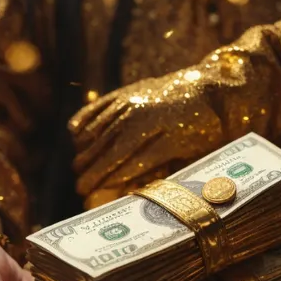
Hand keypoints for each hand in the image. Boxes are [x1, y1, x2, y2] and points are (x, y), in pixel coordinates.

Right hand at [69, 76, 221, 196]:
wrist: (206, 87)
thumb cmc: (204, 129)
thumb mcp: (196, 152)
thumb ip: (172, 169)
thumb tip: (144, 192)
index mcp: (171, 135)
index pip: (136, 162)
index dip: (114, 179)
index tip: (97, 193)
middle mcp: (149, 116)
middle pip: (115, 147)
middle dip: (95, 170)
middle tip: (79, 188)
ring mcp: (136, 101)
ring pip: (104, 128)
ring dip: (87, 150)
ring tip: (76, 168)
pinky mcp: (128, 91)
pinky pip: (101, 106)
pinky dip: (86, 119)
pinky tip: (75, 135)